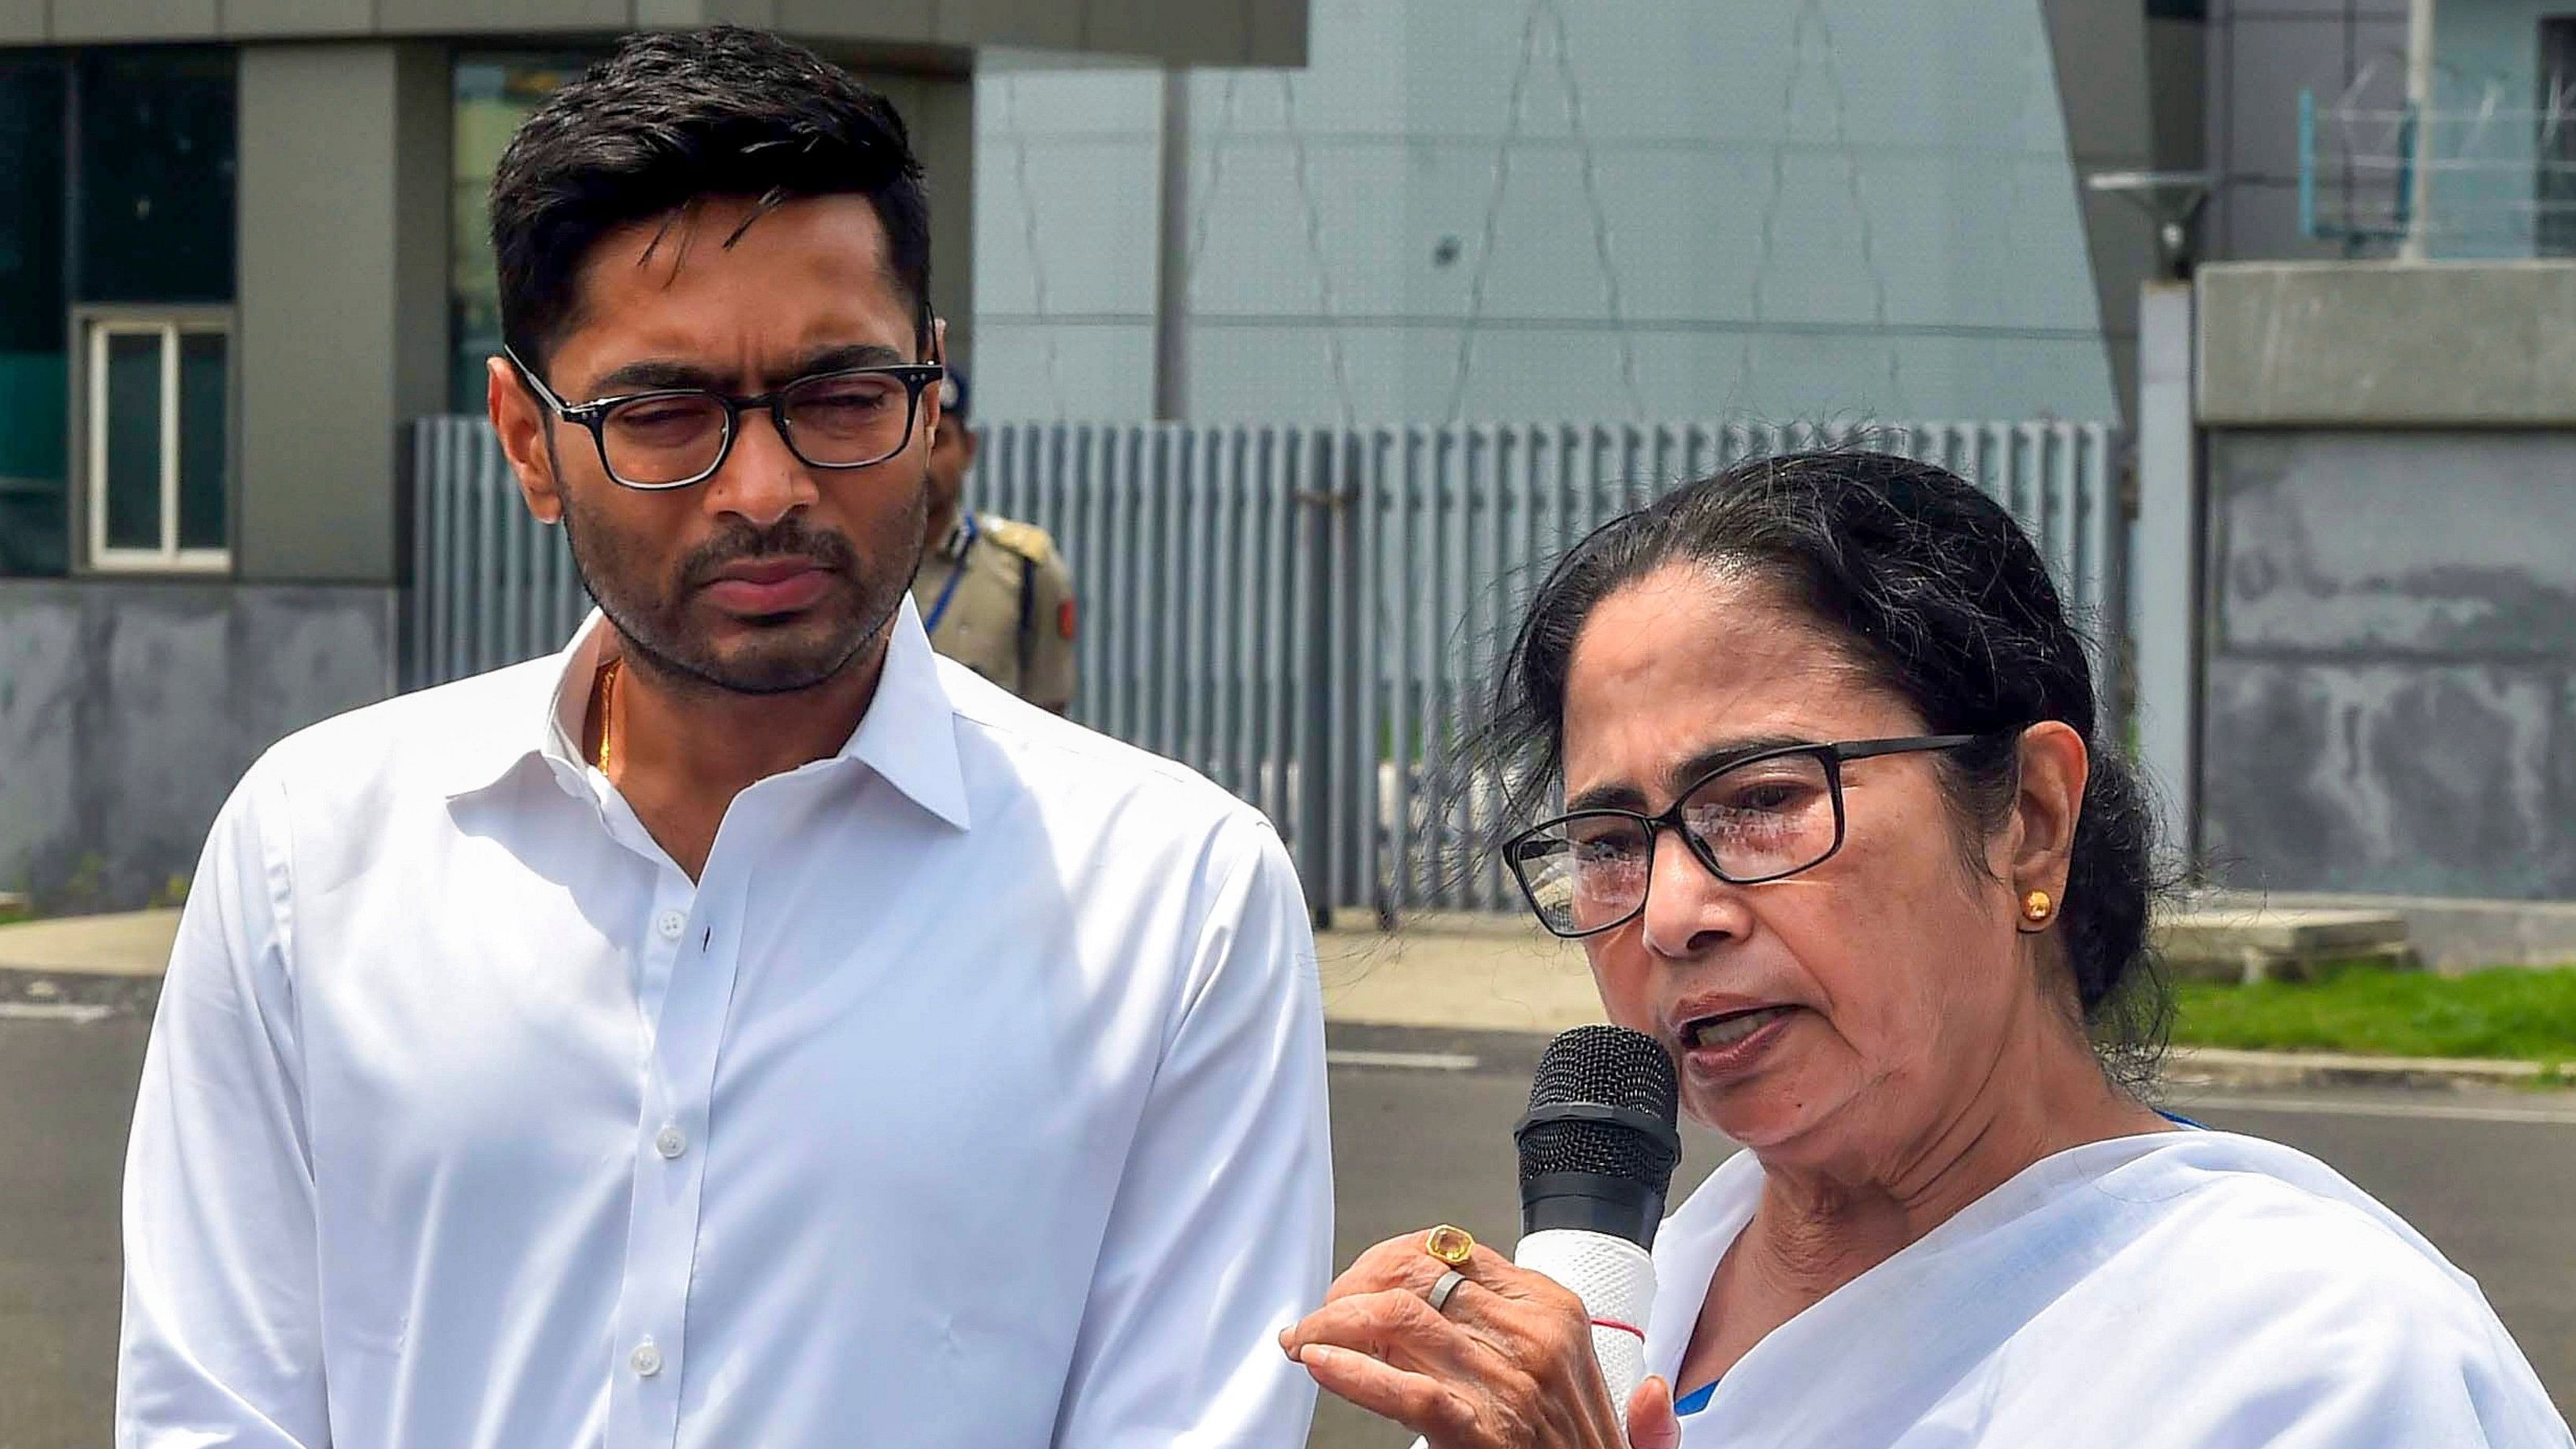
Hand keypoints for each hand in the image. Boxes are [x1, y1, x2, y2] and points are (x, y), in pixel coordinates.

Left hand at [1279, 1230, 1683, 1448]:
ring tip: (1305, 1340)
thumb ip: (1576, 1361)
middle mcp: (1536, 1337)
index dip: (1387, 1260)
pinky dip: (1351, 1372)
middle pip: (1412, 1276)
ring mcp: (1510, 1383)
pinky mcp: (1482, 1432)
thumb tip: (1648, 1387)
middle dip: (1351, 1288)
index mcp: (1556, 1311)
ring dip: (1332, 1324)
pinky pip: (1405, 1389)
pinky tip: (1319, 1362)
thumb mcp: (1602, 1406)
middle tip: (1321, 1315)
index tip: (1359, 1284)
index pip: (1449, 1250)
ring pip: (1397, 1320)